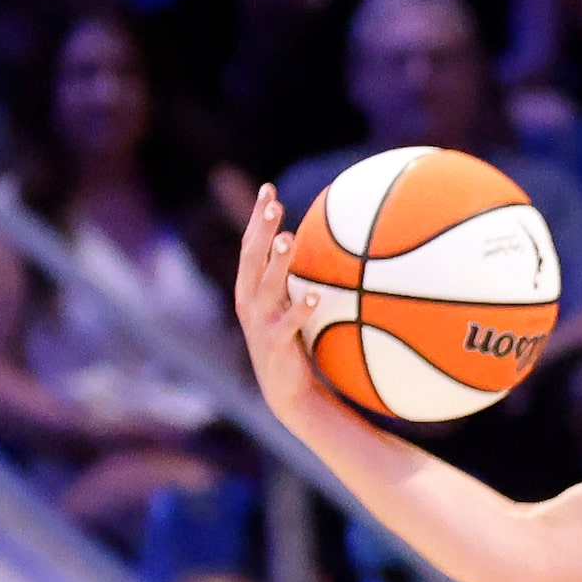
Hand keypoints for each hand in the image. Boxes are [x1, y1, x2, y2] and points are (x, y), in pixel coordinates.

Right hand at [231, 184, 322, 415]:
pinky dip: (300, 308)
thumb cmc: (293, 344)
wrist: (288, 392)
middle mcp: (249, 301)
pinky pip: (289, 323)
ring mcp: (259, 323)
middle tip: (272, 203)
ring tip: (288, 237)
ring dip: (276, 261)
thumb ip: (299, 280)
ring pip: (265, 285)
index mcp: (251, 288)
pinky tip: (315, 295)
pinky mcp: (274, 345)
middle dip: (260, 228)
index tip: (268, 188)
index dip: (257, 218)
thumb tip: (332, 251)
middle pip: (251, 257)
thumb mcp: (292, 306)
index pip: (251, 246)